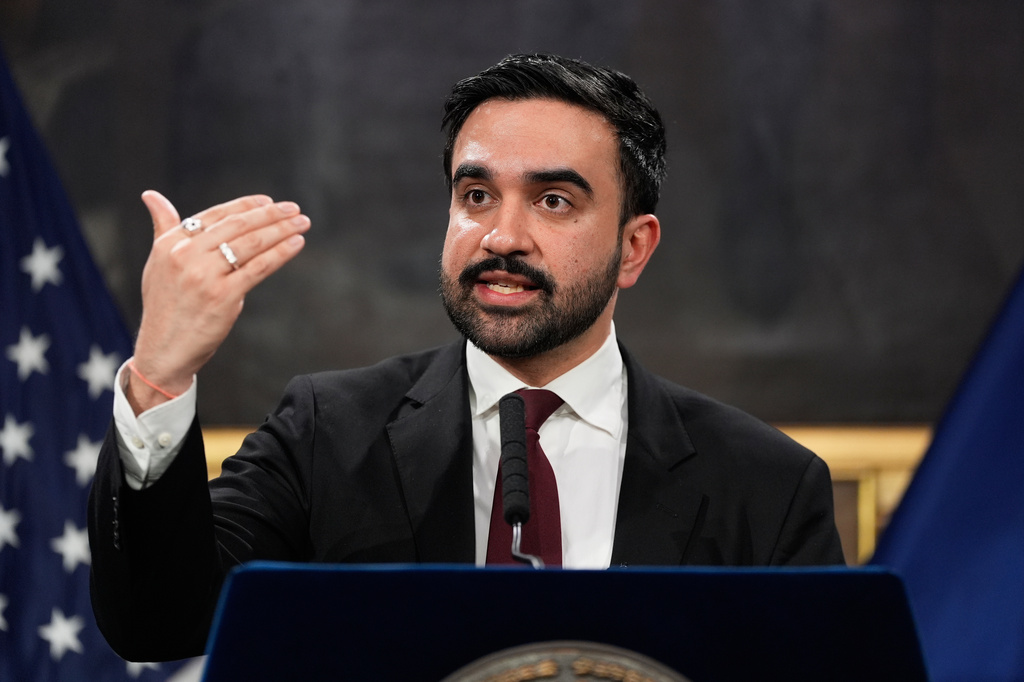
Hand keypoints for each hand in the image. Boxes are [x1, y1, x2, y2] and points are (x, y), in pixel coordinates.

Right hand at [126, 191, 309, 413]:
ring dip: (282, 230)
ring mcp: (204, 276)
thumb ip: (163, 227)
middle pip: (237, 226)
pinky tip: (296, 244)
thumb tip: (152, 195)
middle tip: (294, 209)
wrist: (163, 350)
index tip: (269, 202)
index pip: (216, 215)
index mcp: (170, 243)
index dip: (246, 205)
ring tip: (302, 223)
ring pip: (251, 244)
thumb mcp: (157, 262)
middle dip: (270, 215)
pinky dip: (281, 253)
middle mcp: (185, 255)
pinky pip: (259, 268)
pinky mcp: (223, 296)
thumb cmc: (165, 305)